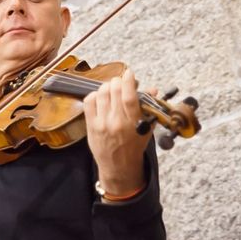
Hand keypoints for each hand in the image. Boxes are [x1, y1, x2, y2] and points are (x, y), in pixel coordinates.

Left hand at [83, 68, 151, 195]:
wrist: (118, 166)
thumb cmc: (134, 146)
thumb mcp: (146, 128)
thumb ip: (149, 107)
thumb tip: (151, 88)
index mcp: (133, 123)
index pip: (129, 96)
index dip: (128, 81)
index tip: (129, 73)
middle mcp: (116, 122)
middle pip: (114, 91)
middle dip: (117, 81)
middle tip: (120, 82)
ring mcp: (102, 123)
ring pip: (101, 94)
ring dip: (107, 87)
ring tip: (111, 90)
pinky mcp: (91, 125)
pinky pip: (89, 102)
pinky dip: (94, 95)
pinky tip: (100, 98)